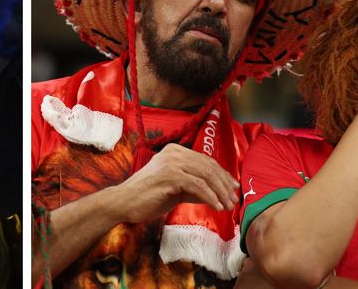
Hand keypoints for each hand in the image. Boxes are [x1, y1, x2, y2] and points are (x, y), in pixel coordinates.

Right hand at [110, 143, 239, 223]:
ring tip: (228, 205)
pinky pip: (198, 186)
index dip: (222, 174)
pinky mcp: (170, 176)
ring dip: (220, 192)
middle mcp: (174, 152)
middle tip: (234, 199)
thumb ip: (194, 187)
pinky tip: (217, 207)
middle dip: (224, 184)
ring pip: (205, 175)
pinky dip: (210, 197)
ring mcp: (171, 163)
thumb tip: (217, 192)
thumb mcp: (175, 188)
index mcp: (175, 151)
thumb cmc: (148, 197)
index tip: (233, 188)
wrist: (123, 202)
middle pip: (208, 166)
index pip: (206, 161)